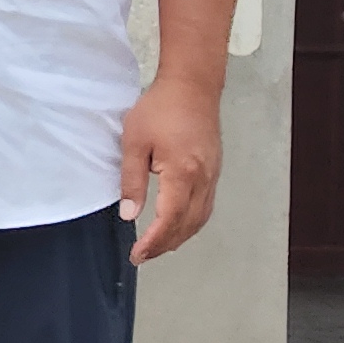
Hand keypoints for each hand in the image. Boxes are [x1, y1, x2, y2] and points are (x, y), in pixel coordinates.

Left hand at [122, 74, 223, 263]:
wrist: (193, 86)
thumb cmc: (161, 108)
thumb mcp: (135, 142)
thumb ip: (132, 181)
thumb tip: (129, 214)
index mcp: (183, 173)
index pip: (171, 219)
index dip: (155, 241)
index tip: (138, 254)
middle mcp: (204, 179)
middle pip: (188, 224)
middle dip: (165, 244)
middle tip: (143, 255)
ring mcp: (213, 176)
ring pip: (200, 218)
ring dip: (180, 236)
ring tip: (157, 246)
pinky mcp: (214, 171)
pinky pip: (206, 206)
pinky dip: (191, 222)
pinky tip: (177, 225)